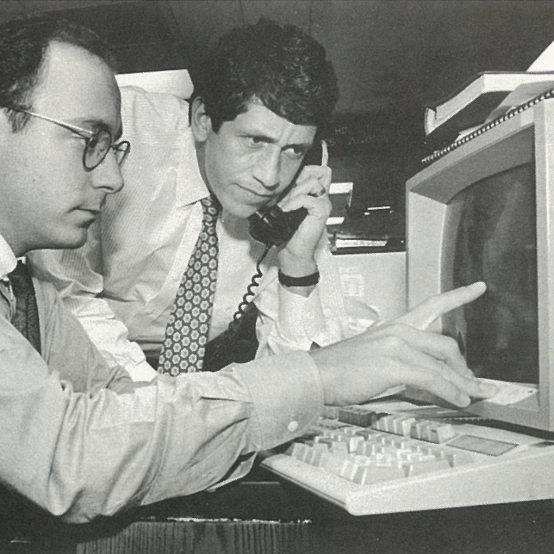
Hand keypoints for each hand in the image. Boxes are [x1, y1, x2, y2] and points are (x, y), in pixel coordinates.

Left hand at [277, 165, 331, 276]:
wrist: (292, 251)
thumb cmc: (289, 232)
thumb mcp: (286, 206)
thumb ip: (288, 193)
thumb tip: (279, 181)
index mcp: (314, 194)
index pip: (317, 170)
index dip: (305, 170)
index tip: (292, 181)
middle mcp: (321, 197)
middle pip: (319, 172)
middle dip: (302, 177)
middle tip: (290, 192)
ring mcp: (323, 204)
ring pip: (313, 182)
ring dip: (296, 191)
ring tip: (287, 204)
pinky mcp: (321, 212)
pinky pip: (307, 199)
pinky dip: (294, 202)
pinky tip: (287, 210)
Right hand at [310, 282, 496, 406]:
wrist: (316, 375)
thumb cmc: (339, 368)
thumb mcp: (374, 357)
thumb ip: (401, 360)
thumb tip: (424, 376)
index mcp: (394, 327)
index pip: (432, 305)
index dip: (458, 295)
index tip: (478, 287)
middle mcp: (397, 331)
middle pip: (445, 344)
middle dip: (463, 366)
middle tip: (472, 381)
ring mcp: (395, 346)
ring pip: (442, 364)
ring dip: (461, 384)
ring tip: (471, 395)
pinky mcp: (392, 364)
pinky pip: (432, 379)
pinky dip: (450, 391)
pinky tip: (456, 399)